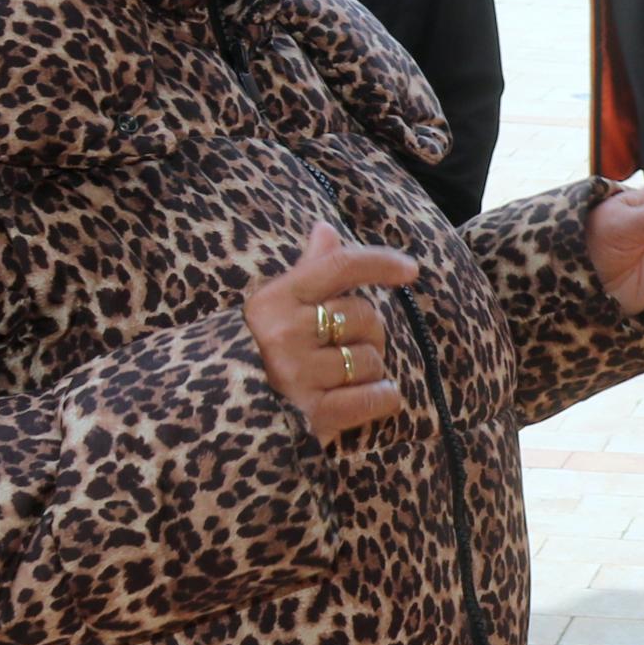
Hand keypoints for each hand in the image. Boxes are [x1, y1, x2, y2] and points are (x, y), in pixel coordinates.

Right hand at [244, 222, 419, 445]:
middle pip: (366, 316)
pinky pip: (378, 397)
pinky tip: (363, 399)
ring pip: (373, 359)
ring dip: (370, 371)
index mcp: (275, 300)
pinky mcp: (314, 413)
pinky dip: (382, 398)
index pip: (340, 267)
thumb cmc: (267, 352)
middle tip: (344, 348)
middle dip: (368, 333)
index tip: (410, 270)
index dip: (380, 263)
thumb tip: (326, 229)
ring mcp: (297, 375)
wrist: (233, 416)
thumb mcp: (280, 308)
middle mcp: (283, 334)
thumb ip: (310, 270)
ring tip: (341, 379)